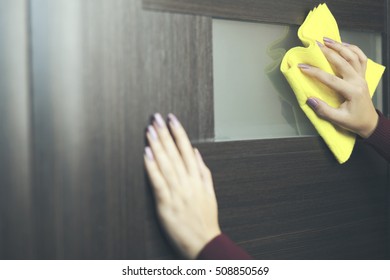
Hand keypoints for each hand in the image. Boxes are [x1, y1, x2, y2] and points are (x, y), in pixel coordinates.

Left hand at [144, 113, 220, 258]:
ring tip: (150, 130)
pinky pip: (158, 182)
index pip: (187, 149)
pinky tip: (146, 154)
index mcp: (197, 178)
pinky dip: (152, 167)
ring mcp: (176, 192)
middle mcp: (187, 182)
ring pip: (165, 164)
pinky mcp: (166, 204)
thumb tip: (195, 152)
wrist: (204, 243)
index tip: (172, 118)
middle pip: (174, 153)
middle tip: (156, 117)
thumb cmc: (206, 219)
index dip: (179, 132)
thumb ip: (203, 171)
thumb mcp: (210, 192)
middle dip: (164, 133)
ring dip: (157, 145)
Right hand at [298, 37, 378, 137]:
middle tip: (315, 44)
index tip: (302, 67)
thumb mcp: (338, 120)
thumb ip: (323, 110)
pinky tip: (343, 44)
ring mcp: (362, 77)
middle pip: (342, 62)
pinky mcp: (362, 76)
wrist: (369, 122)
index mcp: (352, 92)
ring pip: (353, 56)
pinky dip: (353, 49)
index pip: (330, 79)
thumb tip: (310, 99)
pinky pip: (361, 58)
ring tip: (327, 40)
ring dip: (340, 46)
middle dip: (327, 51)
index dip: (315, 72)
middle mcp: (358, 81)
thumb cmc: (354, 122)